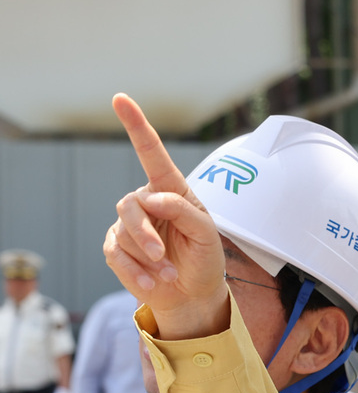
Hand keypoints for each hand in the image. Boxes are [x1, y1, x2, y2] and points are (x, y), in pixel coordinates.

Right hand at [103, 93, 227, 338]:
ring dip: (148, 257)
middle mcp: (146, 202)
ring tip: (168, 272)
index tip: (120, 99)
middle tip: (162, 255)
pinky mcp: (116, 248)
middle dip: (146, 233)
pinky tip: (154, 281)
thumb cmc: (203, 258)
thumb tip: (151, 197)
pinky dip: (137, 271)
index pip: (151, 154)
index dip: (136, 126)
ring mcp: (128, 224)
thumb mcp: (207, 234)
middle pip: (131, 205)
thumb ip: (184, 211)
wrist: (193, 293)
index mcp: (171, 190)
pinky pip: (116, 254)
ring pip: (124, 231)